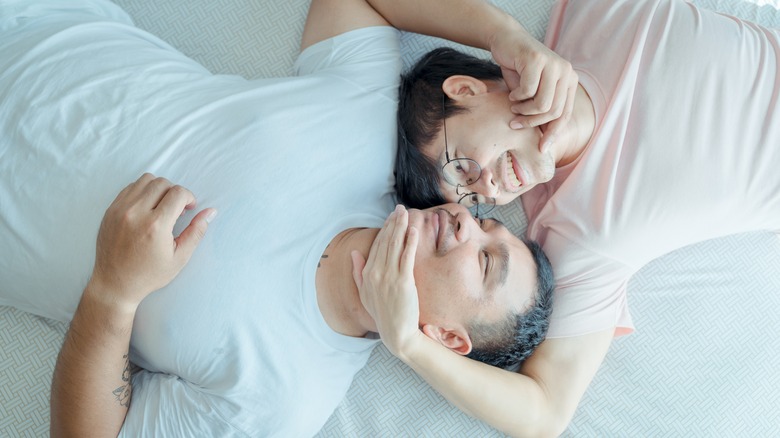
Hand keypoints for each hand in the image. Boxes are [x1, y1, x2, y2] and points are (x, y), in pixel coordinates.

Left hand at [90, 173, 215, 310]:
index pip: (178, 193)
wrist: (115, 283)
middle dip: (175, 192)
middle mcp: (136, 213)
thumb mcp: (179, 258)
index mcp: (155, 226)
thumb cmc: (149, 274)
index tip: (189, 208)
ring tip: (161, 205)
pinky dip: (142, 191)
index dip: (189, 197)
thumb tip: (210, 211)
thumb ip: (196, 232)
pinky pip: (130, 187)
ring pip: (145, 180)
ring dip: (159, 188)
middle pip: (162, 183)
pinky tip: (147, 207)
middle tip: (176, 209)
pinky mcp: (110, 210)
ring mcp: (120, 210)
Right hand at [351, 205, 421, 358]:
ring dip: (401, 227)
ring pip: (395, 246)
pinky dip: (409, 243)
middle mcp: (376, 273)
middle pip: (385, 242)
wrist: (396, 332)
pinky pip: (407, 258)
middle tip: (400, 208)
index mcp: (367, 274)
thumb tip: (354, 253)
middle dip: (393, 223)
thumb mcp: (364, 293)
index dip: (384, 229)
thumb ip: (358, 272)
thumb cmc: (382, 313)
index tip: (391, 217)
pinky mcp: (403, 282)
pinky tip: (413, 231)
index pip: (376, 245)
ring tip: (406, 214)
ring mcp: (389, 277)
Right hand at [490, 27, 577, 151]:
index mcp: (569, 81)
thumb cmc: (518, 70)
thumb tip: (545, 143)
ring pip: (542, 104)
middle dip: (532, 123)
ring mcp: (553, 64)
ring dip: (523, 111)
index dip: (553, 134)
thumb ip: (541, 111)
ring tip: (513, 107)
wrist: (506, 41)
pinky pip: (528, 91)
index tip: (541, 148)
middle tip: (516, 124)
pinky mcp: (537, 59)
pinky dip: (516, 96)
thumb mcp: (533, 94)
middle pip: (553, 112)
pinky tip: (511, 92)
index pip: (565, 115)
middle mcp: (566, 72)